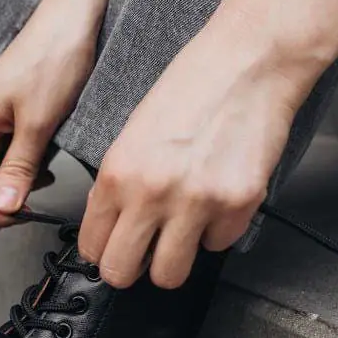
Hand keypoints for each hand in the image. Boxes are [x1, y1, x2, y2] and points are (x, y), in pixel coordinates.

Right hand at [0, 0, 97, 226]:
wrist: (72, 17)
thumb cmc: (54, 58)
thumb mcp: (39, 123)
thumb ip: (18, 169)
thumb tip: (3, 206)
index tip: (22, 216)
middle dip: (6, 197)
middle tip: (38, 203)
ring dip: (18, 181)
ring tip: (47, 176)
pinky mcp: (9, 114)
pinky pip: (9, 151)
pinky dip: (27, 163)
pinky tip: (47, 159)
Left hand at [78, 27, 300, 288]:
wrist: (245, 62)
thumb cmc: (187, 89)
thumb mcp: (129, 137)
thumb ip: (115, 187)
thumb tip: (105, 229)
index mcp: (117, 174)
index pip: (91, 246)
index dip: (99, 253)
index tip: (108, 250)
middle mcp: (152, 193)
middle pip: (122, 272)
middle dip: (128, 268)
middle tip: (139, 255)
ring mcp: (197, 203)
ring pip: (169, 275)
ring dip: (171, 259)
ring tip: (177, 232)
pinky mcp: (239, 205)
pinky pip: (217, 245)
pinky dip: (214, 232)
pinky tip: (212, 201)